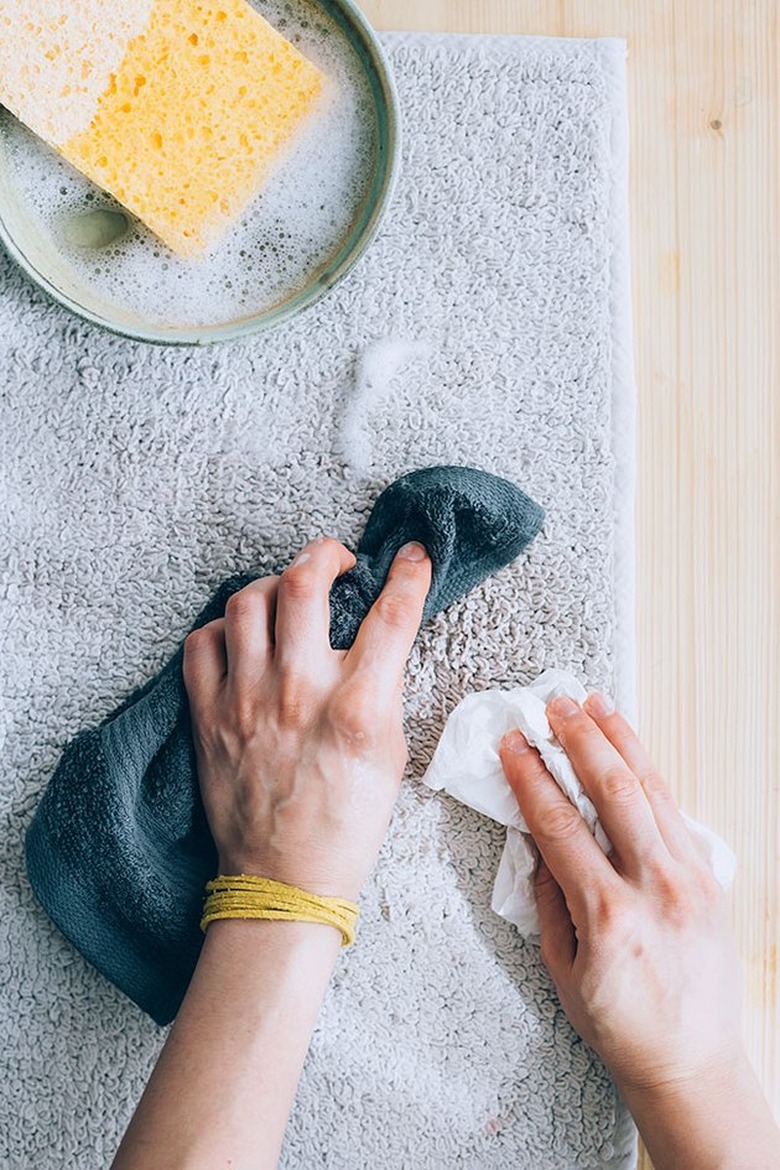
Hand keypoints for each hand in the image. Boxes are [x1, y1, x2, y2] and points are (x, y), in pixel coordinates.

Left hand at [182, 536, 430, 900]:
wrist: (285, 879)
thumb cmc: (346, 823)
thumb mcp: (391, 752)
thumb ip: (383, 687)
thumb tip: (380, 634)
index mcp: (356, 707)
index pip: (392, 614)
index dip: (409, 573)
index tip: (413, 555)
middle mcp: (298, 693)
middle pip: (304, 582)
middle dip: (325, 553)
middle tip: (336, 560)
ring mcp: (246, 701)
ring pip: (247, 601)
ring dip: (273, 585)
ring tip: (287, 596)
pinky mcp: (208, 716)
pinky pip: (202, 643)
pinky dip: (223, 629)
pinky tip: (243, 638)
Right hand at [499, 694, 742, 1096]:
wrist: (693, 1064)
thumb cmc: (620, 1027)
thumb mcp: (562, 970)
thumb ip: (548, 900)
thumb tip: (537, 842)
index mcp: (609, 916)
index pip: (559, 824)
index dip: (531, 777)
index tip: (513, 744)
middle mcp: (655, 888)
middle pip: (612, 791)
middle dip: (580, 739)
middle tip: (554, 705)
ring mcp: (691, 880)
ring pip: (652, 790)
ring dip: (621, 741)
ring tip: (596, 704)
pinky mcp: (710, 880)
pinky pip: (676, 812)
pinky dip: (651, 773)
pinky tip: (633, 750)